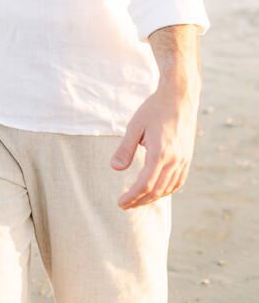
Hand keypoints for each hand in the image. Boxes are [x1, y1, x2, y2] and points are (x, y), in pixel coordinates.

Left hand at [111, 75, 199, 209]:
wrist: (179, 96)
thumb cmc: (154, 108)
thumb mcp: (135, 126)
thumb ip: (125, 148)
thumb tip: (114, 168)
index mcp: (160, 153)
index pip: (145, 184)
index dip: (132, 196)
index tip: (120, 203)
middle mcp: (175, 160)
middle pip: (156, 190)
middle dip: (140, 201)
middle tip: (125, 206)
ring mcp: (184, 159)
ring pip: (168, 188)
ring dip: (152, 197)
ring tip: (137, 200)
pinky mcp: (188, 156)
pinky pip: (179, 181)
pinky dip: (167, 190)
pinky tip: (157, 190)